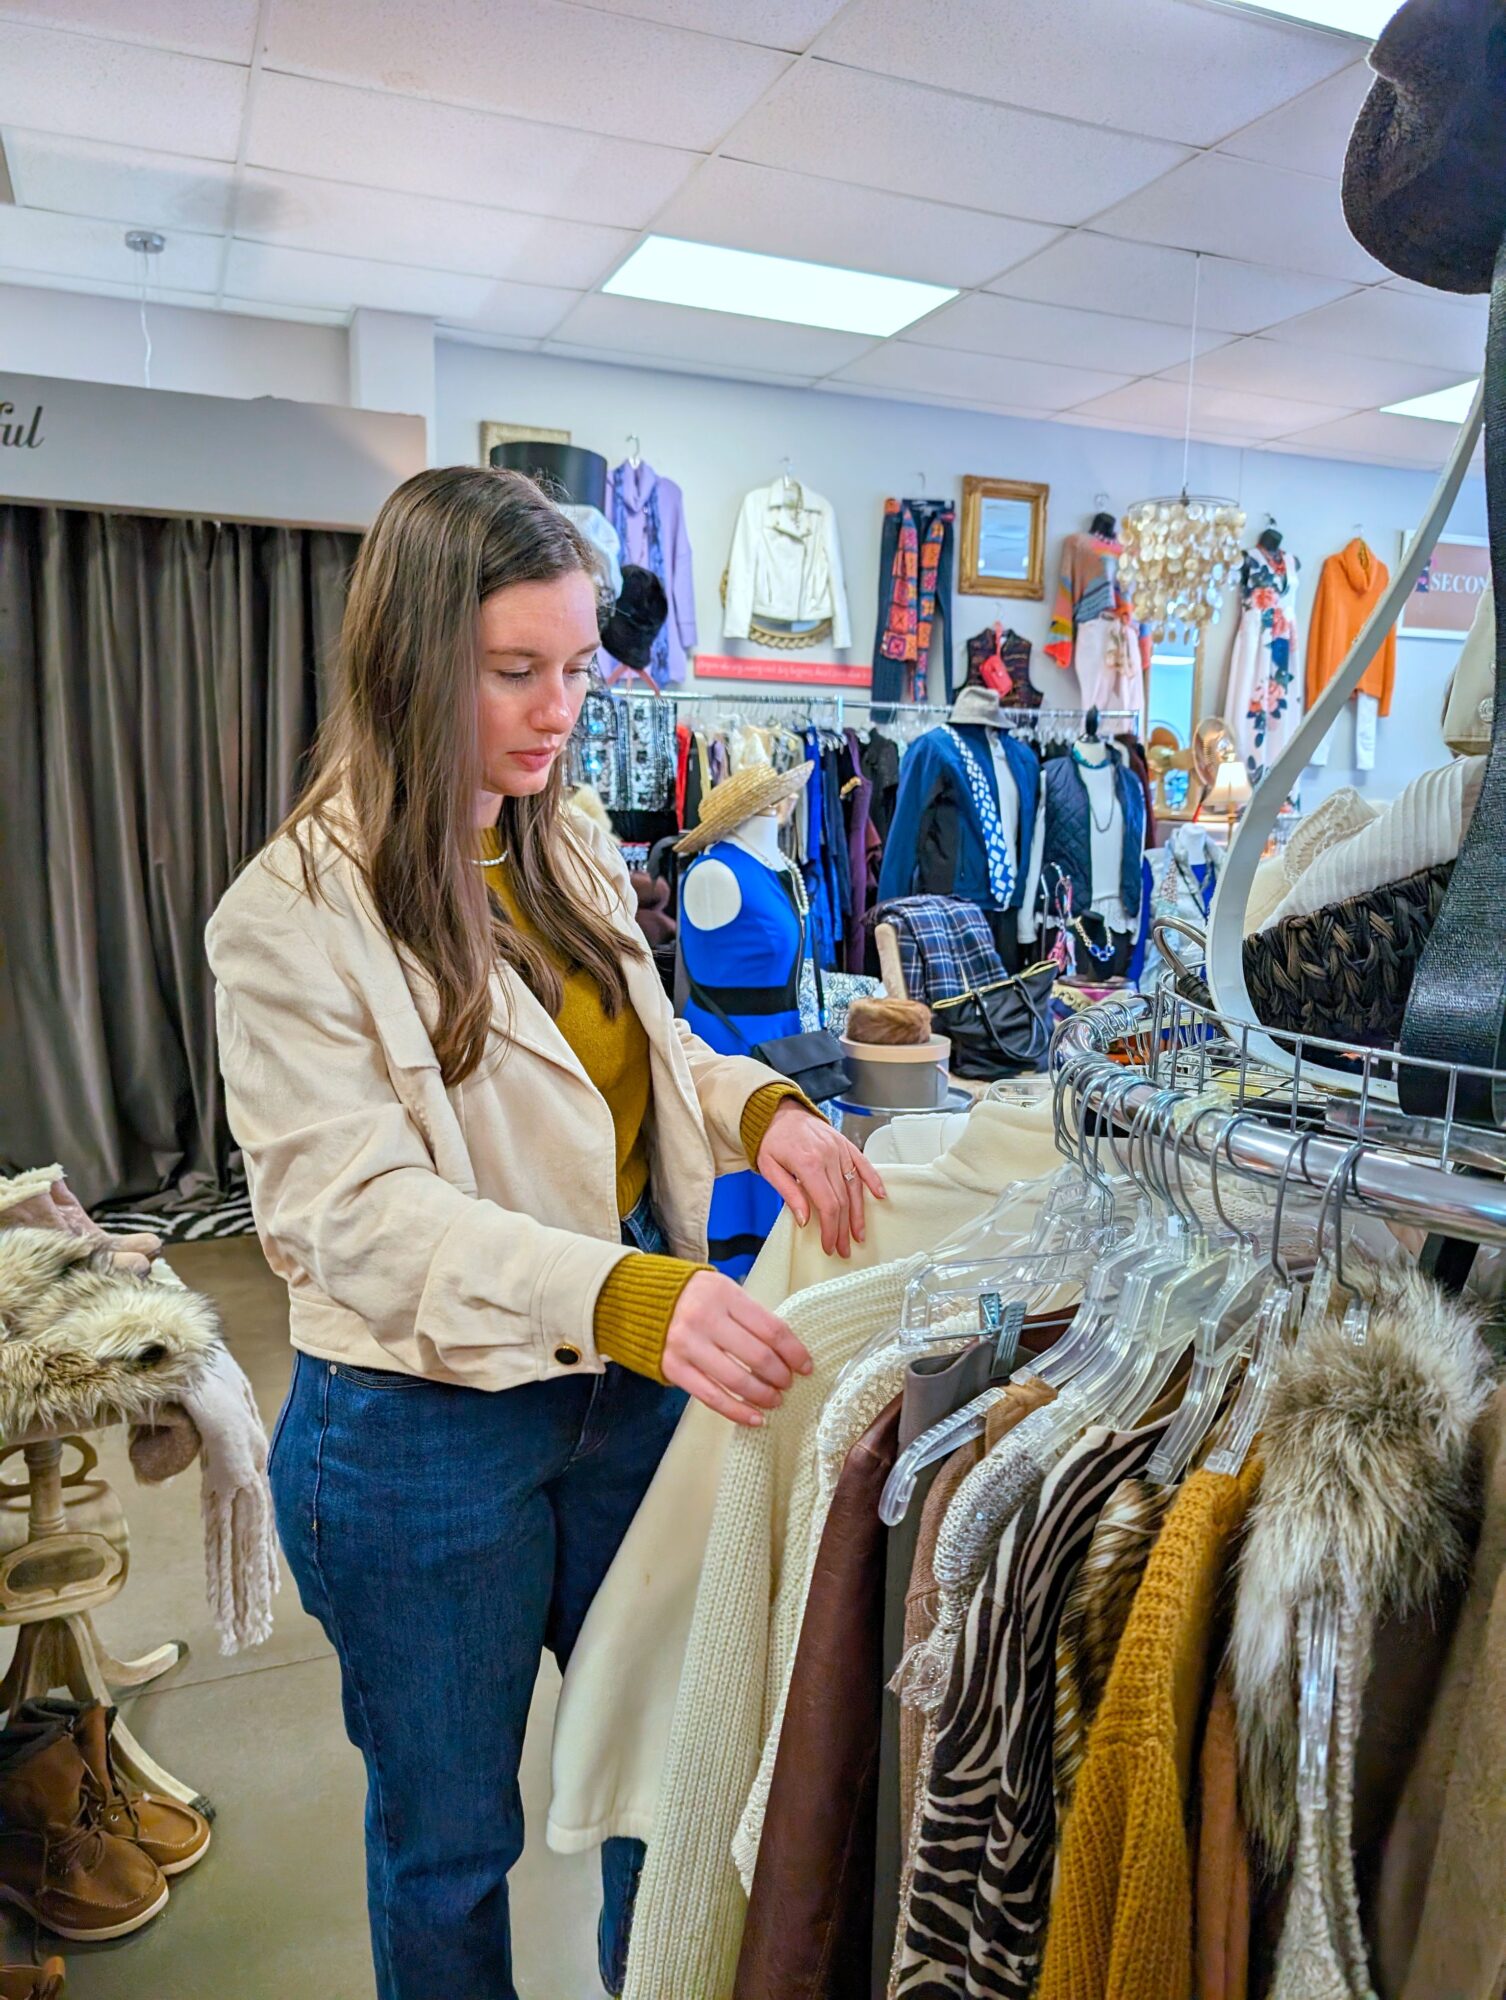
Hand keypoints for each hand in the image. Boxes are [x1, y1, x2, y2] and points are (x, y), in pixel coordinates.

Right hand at [662, 1270, 812, 1427]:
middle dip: (781, 1376)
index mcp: (724, 1294)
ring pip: (737, 1380)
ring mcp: (687, 1345)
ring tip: (774, 1400)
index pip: (771, 1328)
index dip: (794, 1352)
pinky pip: (711, 1397)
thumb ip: (748, 1314)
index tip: (806, 1366)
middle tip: (788, 1384)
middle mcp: (706, 1318)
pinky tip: (754, 1418)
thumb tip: (785, 1349)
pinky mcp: (673, 1368)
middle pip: (758, 1356)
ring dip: (763, 1395)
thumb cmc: (690, 1295)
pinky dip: (737, 1411)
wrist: (635, 1298)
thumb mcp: (721, 1290)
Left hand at [756, 1101, 886, 1258]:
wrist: (776, 1112)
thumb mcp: (770, 1168)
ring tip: (859, 1234)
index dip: (831, 1229)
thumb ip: (789, 1193)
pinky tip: (880, 1196)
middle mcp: (828, 1156)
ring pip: (855, 1187)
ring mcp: (839, 1149)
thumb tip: (805, 1220)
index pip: (827, 1204)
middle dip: (844, 1228)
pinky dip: (873, 1180)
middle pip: (843, 1200)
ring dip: (859, 1214)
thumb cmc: (772, 1141)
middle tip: (844, 1248)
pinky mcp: (845, 1144)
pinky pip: (863, 1164)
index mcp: (808, 1163)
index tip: (829, 1245)